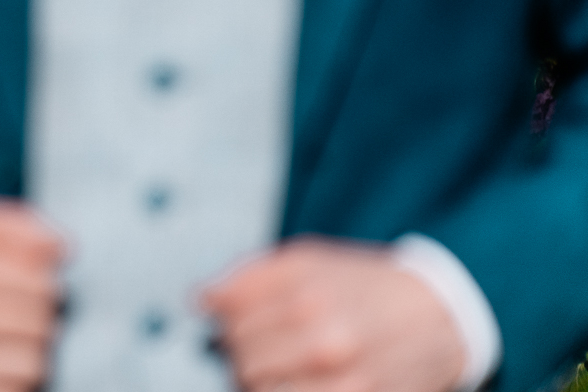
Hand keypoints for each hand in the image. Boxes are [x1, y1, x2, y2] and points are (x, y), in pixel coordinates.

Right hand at [0, 196, 64, 391]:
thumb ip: (19, 225)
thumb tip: (64, 249)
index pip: (45, 282)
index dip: (44, 281)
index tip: (27, 280)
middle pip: (43, 325)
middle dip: (38, 317)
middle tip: (15, 311)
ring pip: (33, 366)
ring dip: (27, 353)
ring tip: (2, 338)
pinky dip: (6, 381)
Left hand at [202, 238, 466, 391]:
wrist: (438, 317)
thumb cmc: (365, 285)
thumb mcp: (307, 259)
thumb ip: (247, 277)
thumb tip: (200, 300)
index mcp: (307, 299)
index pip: (229, 322)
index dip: (226, 320)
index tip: (239, 319)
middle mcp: (326, 345)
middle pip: (242, 362)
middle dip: (242, 353)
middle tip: (263, 345)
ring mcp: (347, 385)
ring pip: (262, 390)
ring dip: (261, 380)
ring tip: (279, 366)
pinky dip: (285, 389)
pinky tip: (296, 378)